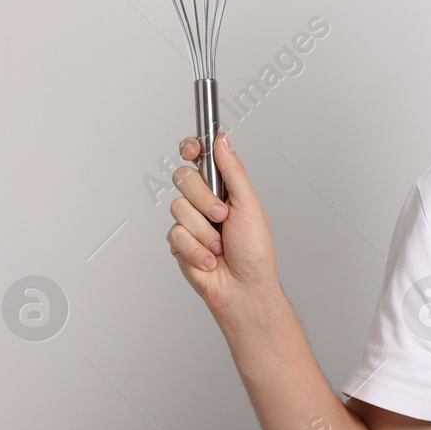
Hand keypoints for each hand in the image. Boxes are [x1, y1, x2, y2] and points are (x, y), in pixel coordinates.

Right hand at [167, 131, 279, 318]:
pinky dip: (196, 250)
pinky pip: (175, 235)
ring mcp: (190, 222)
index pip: (199, 158)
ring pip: (178, 207)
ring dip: (203, 231)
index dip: (191, 148)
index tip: (191, 149)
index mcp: (223, 189)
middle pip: (183, 178)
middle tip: (222, 216)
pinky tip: (210, 259)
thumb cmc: (255, 250)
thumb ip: (233, 171)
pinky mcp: (178, 243)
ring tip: (220, 246)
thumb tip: (223, 140)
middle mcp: (204, 202)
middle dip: (204, 199)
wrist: (243, 288)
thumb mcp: (249, 205)